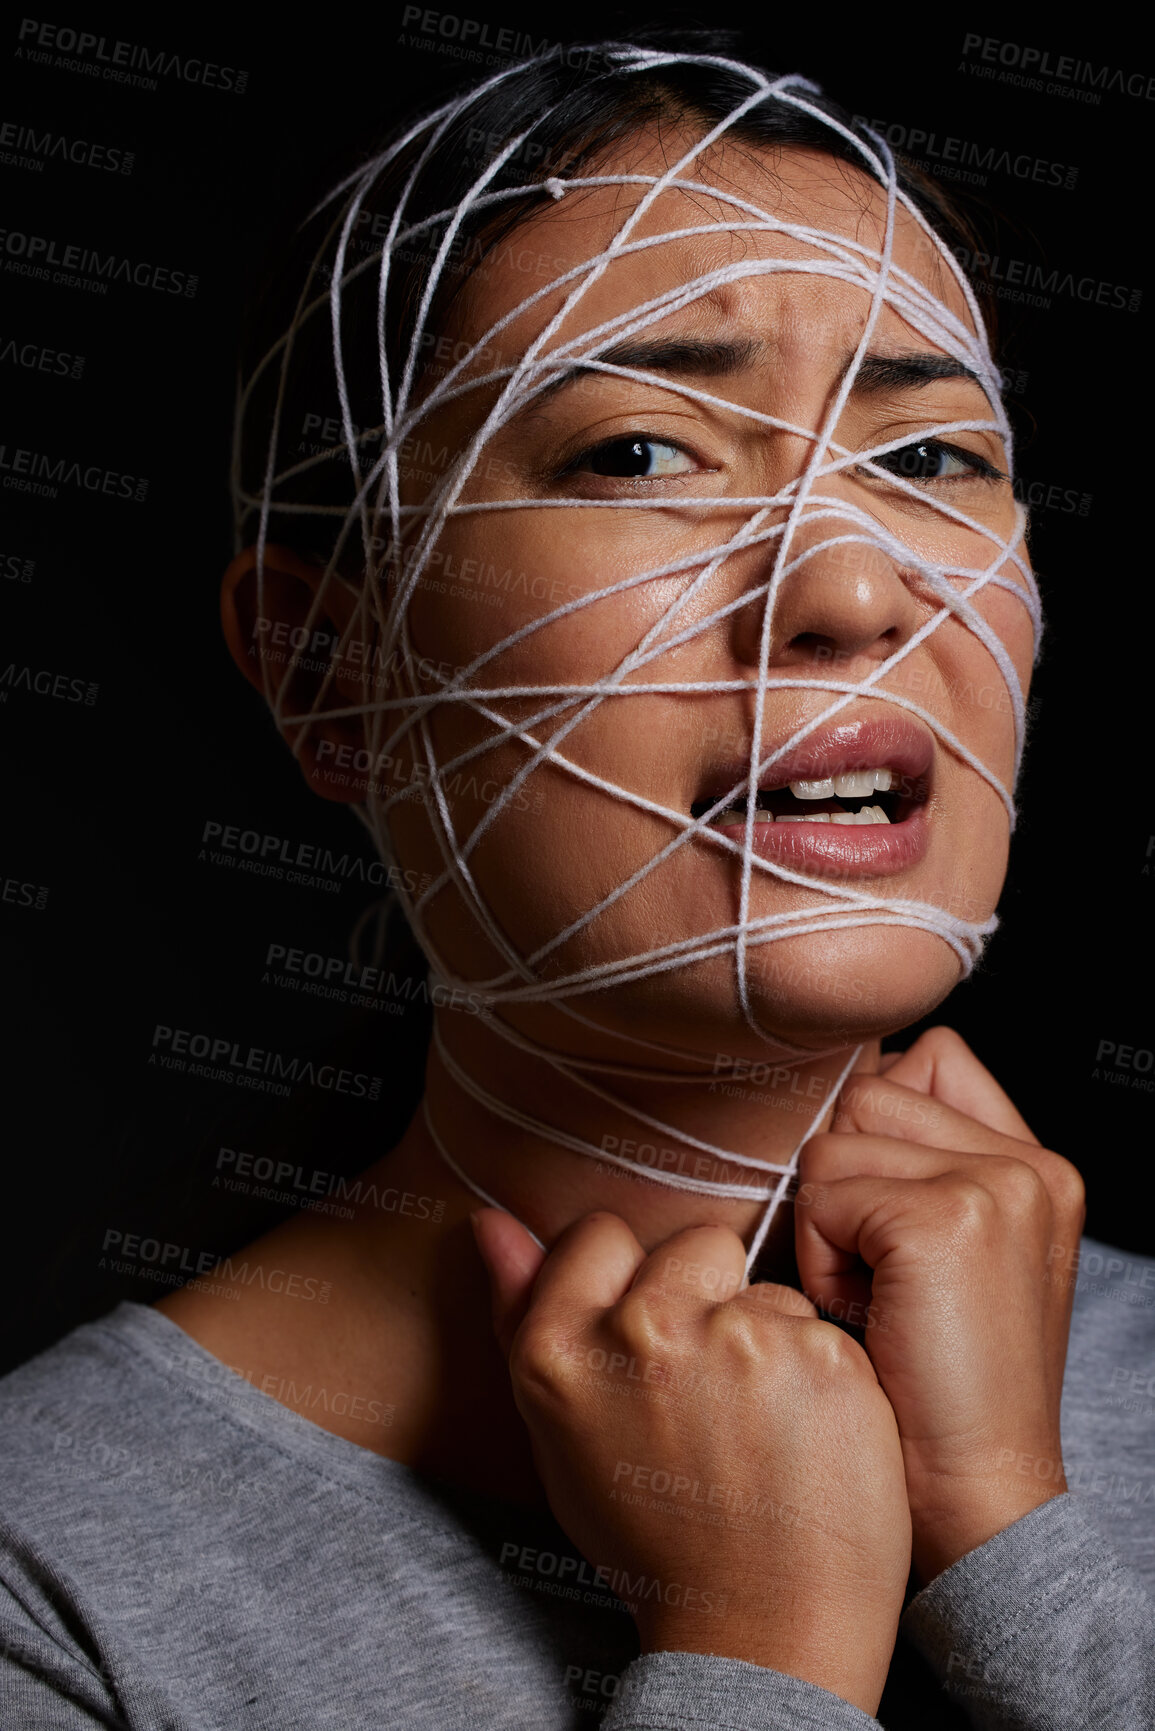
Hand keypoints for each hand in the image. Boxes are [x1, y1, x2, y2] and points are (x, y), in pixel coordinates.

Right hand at [473, 1210, 910, 1715]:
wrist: (759, 1630)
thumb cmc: (653, 1535)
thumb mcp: (559, 1433)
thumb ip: (523, 1316)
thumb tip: (491, 1222)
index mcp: (561, 1350)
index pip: (599, 1234)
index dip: (628, 1278)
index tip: (647, 1333)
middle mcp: (641, 1333)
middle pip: (694, 1243)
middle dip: (708, 1294)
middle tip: (711, 1385)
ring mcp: (737, 1339)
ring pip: (762, 1284)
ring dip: (766, 1332)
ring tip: (758, 1419)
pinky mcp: (820, 1356)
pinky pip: (819, 1326)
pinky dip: (819, 1372)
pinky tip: (805, 1434)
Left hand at [795, 1026, 1084, 1584]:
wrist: (973, 1496)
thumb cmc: (932, 1383)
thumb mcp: (942, 1258)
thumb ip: (917, 1163)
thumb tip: (839, 1084)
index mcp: (1038, 1164)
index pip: (931, 1054)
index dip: (878, 1127)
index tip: (887, 1224)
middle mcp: (1031, 1161)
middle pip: (867, 1092)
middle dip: (843, 1183)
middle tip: (882, 1279)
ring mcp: (997, 1184)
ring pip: (834, 1138)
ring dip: (825, 1223)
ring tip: (876, 1299)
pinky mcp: (947, 1217)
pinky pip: (819, 1191)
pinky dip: (819, 1259)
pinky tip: (866, 1317)